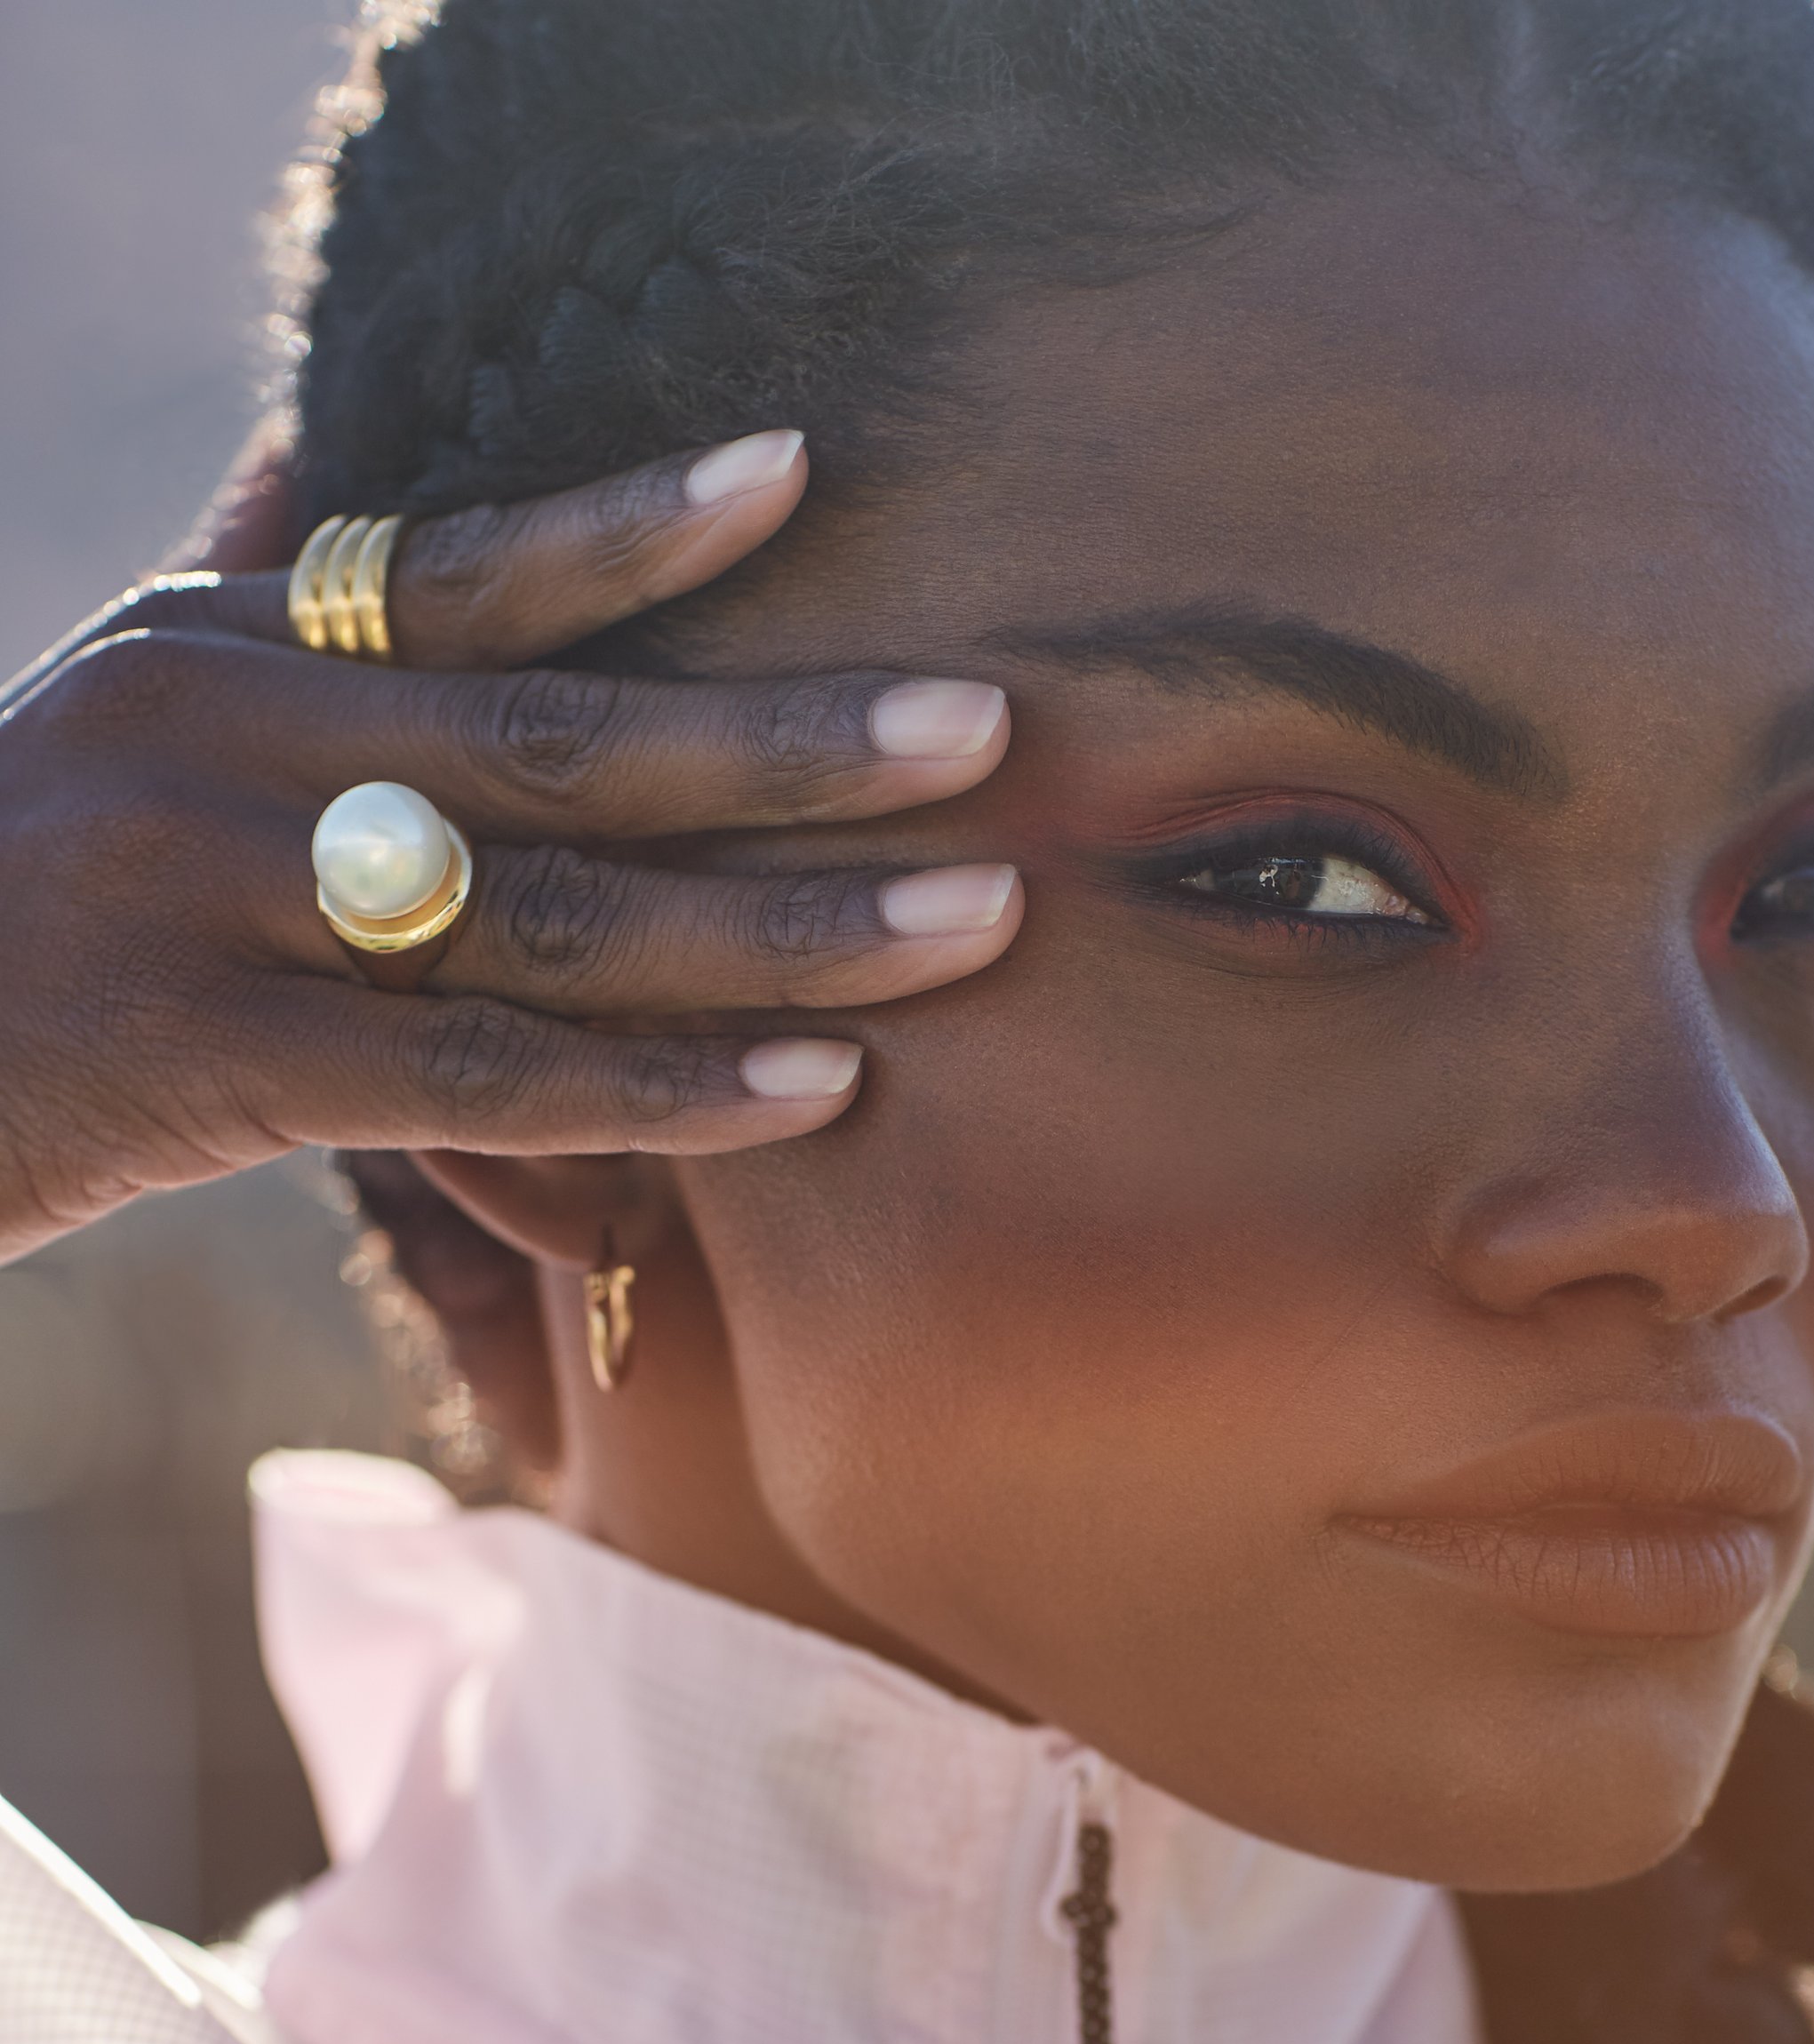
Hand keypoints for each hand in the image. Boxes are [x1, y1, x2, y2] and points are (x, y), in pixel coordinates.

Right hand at [0, 430, 1019, 1261]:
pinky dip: (670, 1092)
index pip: (463, 565)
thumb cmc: (17, 886)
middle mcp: (232, 747)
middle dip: (795, 745)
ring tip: (977, 919)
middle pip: (564, 739)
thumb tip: (320, 456)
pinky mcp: (224, 1064)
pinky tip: (819, 1091)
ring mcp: (227, 903)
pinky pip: (492, 1083)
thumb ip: (249, 593)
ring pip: (560, 918)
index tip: (803, 479)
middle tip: (991, 732)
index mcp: (227, 646)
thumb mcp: (118, 704)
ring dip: (787, 929)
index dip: (637, 525)